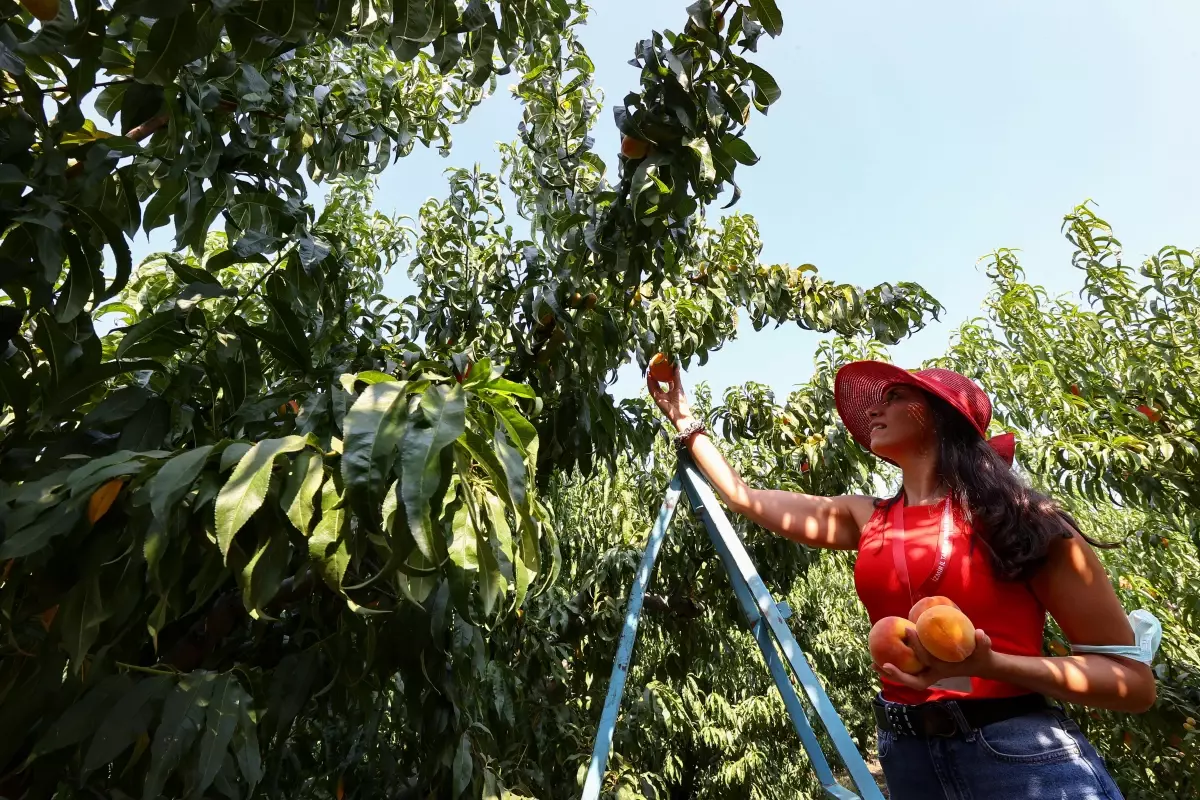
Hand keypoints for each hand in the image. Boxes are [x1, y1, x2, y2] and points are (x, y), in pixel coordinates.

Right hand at [646, 361, 692, 426]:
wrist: (679, 414)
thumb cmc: (681, 402)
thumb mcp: (679, 387)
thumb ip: (677, 377)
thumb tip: (676, 365)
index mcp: (671, 392)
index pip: (666, 382)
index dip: (664, 375)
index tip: (663, 367)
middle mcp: (664, 394)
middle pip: (658, 384)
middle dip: (655, 376)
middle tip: (653, 368)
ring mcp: (659, 397)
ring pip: (653, 387)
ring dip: (650, 379)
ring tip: (649, 371)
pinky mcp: (656, 399)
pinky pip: (652, 390)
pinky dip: (650, 384)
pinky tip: (649, 377)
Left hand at [873, 628, 997, 690]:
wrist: (981, 663)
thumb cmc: (981, 656)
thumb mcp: (984, 650)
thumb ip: (983, 644)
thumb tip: (981, 634)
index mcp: (943, 670)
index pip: (926, 664)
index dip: (913, 655)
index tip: (902, 640)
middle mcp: (934, 673)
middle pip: (911, 680)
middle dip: (896, 674)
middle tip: (879, 664)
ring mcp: (930, 671)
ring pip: (907, 676)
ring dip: (891, 671)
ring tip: (873, 663)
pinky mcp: (927, 665)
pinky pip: (909, 667)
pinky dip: (897, 663)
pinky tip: (884, 653)